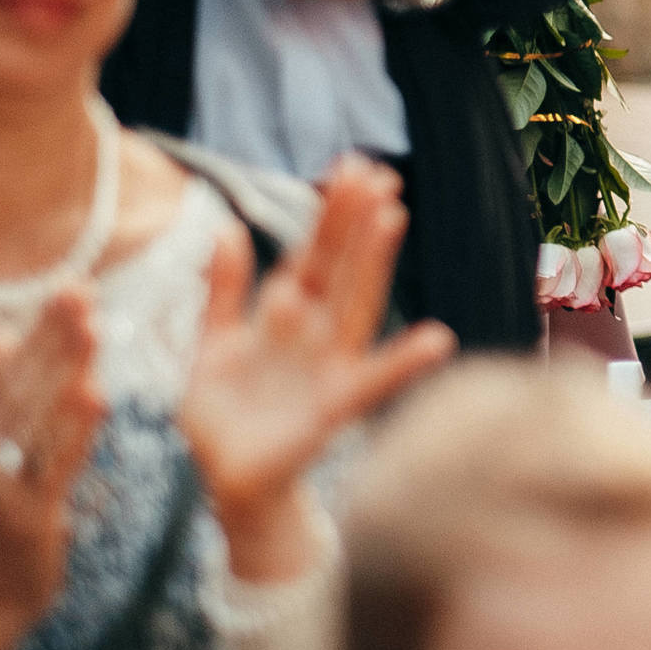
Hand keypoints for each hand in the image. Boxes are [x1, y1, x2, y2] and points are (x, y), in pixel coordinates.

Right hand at [0, 289, 104, 649]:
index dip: (40, 331)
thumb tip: (6, 335)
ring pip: (37, 417)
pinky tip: (96, 393)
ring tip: (91, 323)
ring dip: (63, 369)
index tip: (72, 284)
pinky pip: (55, 466)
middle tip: (80, 286)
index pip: (9, 374)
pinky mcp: (28, 518)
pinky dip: (73, 430)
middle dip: (52, 335)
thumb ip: (1, 397)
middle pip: (22, 383)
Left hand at [180, 156, 455, 582]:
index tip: (352, 165)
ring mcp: (328, 369)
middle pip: (337, 268)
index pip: (312, 254)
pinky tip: (437, 339)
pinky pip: (371, 382)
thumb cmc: (227, 417)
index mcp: (286, 318)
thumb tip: (228, 229)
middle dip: (354, 221)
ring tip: (392, 217)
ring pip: (354, 305)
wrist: (230, 484)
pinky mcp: (332, 410)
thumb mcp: (214, 345)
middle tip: (379, 171)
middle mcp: (316, 335)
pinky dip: (405, 363)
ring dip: (372, 263)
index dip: (330, 213)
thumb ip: (222, 291)